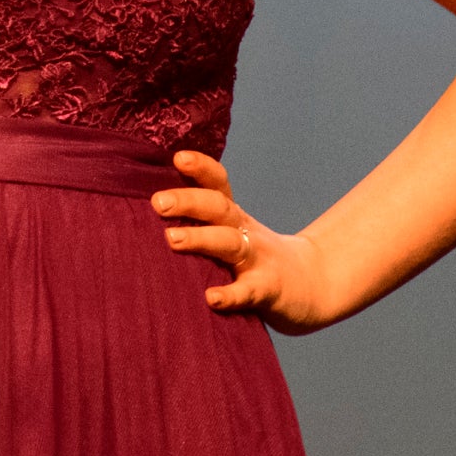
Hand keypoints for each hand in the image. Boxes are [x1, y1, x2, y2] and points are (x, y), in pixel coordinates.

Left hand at [156, 151, 335, 333]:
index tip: (177, 158)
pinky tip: (211, 298)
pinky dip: (231, 294)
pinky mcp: (268, 290)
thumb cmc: (256, 260)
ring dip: (202, 238)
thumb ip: (201, 224)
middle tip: (157, 202)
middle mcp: (245, 232)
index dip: (201, 168)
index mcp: (234, 217)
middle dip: (188, 201)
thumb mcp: (233, 234)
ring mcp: (259, 259)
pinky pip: (249, 290)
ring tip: (171, 238)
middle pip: (219, 208)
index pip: (218, 185)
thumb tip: (144, 214)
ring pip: (231, 243)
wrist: (311, 285)